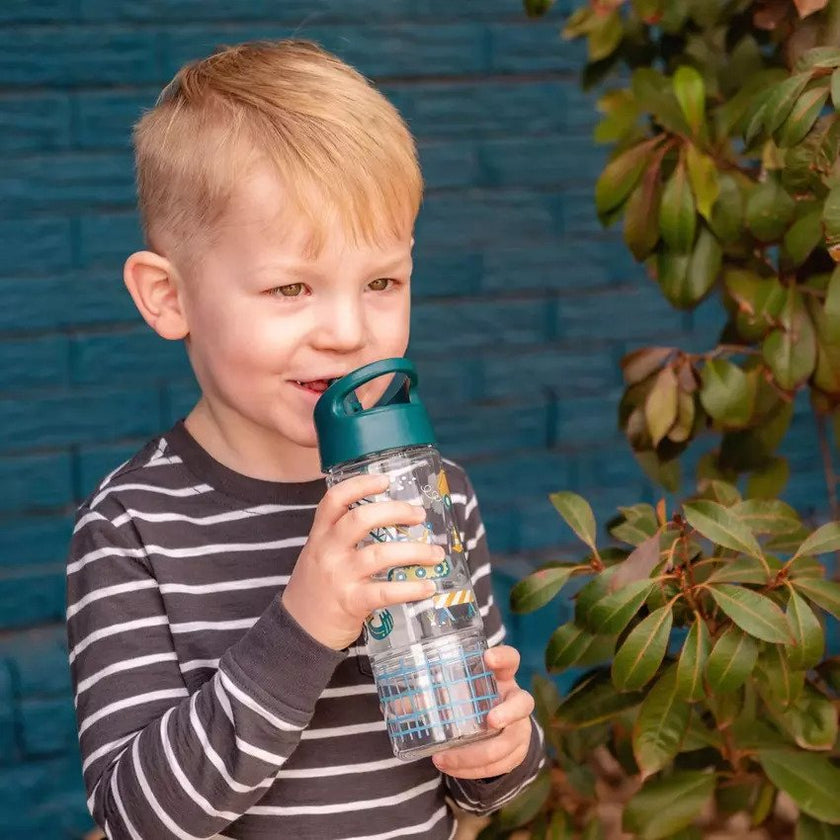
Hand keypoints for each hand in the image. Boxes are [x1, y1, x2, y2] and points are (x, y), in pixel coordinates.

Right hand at [282, 473, 441, 649]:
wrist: (298, 631)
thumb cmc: (317, 588)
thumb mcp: (320, 554)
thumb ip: (344, 537)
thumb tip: (392, 521)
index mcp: (320, 535)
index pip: (334, 499)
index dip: (360, 484)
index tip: (385, 479)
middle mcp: (327, 551)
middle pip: (361, 519)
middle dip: (396, 512)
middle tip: (419, 515)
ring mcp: (339, 576)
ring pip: (380, 554)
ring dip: (415, 551)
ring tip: (436, 554)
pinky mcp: (351, 602)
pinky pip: (386, 591)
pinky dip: (411, 588)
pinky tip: (428, 586)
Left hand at [432, 645, 533, 779]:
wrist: (495, 726)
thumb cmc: (473, 700)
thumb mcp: (458, 693)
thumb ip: (429, 696)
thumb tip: (397, 707)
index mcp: (501, 676)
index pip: (511, 659)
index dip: (502, 657)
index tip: (487, 657)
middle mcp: (515, 699)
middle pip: (523, 702)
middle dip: (508, 712)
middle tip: (489, 720)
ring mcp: (520, 726)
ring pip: (510, 741)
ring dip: (478, 754)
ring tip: (446, 758)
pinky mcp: (518, 750)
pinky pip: (502, 764)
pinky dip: (476, 769)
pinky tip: (454, 769)